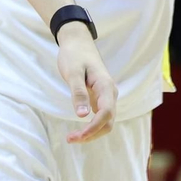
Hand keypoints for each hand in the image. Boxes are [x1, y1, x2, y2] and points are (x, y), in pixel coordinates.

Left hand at [56, 23, 116, 143]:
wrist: (78, 42)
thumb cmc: (74, 55)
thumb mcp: (73, 72)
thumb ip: (78, 93)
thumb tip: (82, 116)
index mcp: (106, 86)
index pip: (105, 113)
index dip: (93, 127)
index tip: (78, 136)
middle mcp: (110, 94)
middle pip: (108, 122)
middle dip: (92, 134)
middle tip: (70, 139)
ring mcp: (106, 96)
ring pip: (105, 121)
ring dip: (91, 133)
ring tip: (72, 138)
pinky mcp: (100, 98)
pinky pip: (100, 117)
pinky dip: (91, 127)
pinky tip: (78, 131)